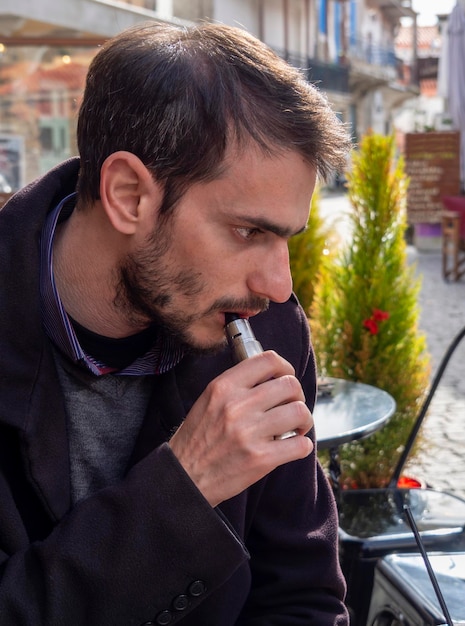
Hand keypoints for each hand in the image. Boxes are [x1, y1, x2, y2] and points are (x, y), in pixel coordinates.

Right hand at [168, 351, 313, 506]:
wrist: (184, 476)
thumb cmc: (198, 439)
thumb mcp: (208, 400)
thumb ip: (237, 385)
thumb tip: (272, 377)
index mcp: (224, 387)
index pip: (268, 360)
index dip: (285, 367)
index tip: (285, 378)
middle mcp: (237, 406)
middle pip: (290, 385)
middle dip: (297, 396)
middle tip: (291, 407)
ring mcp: (249, 433)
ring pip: (299, 412)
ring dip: (304, 420)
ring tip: (295, 428)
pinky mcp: (260, 459)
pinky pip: (300, 445)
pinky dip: (302, 445)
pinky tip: (291, 446)